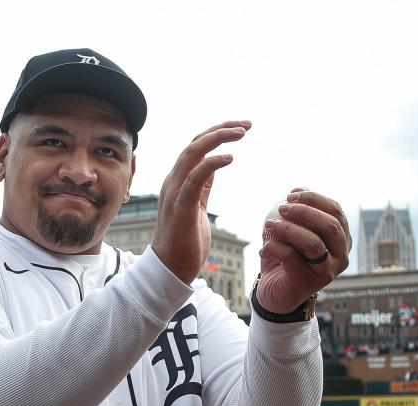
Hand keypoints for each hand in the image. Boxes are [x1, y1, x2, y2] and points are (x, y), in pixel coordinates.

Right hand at [152, 121, 250, 282]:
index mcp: (178, 181)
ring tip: (241, 132)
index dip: (217, 133)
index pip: (196, 147)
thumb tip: (213, 166)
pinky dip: (212, 163)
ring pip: (193, 153)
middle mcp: (173, 182)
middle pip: (195, 143)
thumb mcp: (197, 206)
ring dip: (218, 138)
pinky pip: (196, 177)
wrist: (170, 270)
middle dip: (221, 129)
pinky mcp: (181, 206)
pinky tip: (231, 158)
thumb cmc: (185, 242)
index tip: (241, 128)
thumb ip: (202, 185)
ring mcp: (175, 192)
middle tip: (246, 124)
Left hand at [257, 189, 351, 312]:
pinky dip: (274, 248)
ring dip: (288, 229)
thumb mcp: (294, 233)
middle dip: (305, 211)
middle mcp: (341, 256)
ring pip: (313, 243)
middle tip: (282, 206)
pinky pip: (291, 258)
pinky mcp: (308, 282)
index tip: (291, 193)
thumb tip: (296, 191)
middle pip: (330, 226)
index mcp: (342, 239)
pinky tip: (263, 248)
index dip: (314, 198)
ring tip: (269, 224)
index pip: (336, 211)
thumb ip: (298, 214)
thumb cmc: (286, 259)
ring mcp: (327, 272)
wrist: (276, 294)